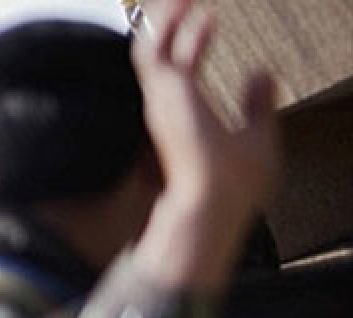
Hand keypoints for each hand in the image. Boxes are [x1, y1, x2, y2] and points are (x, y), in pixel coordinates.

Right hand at [134, 0, 279, 216]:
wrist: (212, 200)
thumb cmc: (234, 183)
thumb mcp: (258, 136)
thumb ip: (257, 106)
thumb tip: (262, 72)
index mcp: (188, 123)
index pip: (184, 75)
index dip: (194, 46)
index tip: (207, 23)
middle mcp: (169, 112)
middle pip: (164, 60)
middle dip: (175, 29)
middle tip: (186, 3)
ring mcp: (161, 102)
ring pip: (152, 51)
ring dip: (165, 19)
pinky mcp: (161, 91)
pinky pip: (153, 47)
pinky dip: (164, 22)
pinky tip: (180, 3)